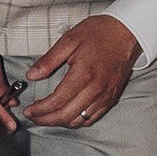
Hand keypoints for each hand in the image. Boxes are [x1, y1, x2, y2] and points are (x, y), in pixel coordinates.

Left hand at [19, 14, 138, 130]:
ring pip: (79, 120)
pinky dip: (76, 121)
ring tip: (46, 117)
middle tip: (33, 116)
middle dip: (46, 120)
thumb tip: (32, 76)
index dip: (40, 110)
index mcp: (84, 74)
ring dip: (60, 122)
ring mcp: (106, 96)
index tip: (29, 110)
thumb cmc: (99, 33)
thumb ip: (49, 60)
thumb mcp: (69, 40)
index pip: (58, 101)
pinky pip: (92, 118)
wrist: (127, 32)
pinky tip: (66, 115)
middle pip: (67, 116)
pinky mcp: (111, 98)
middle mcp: (96, 89)